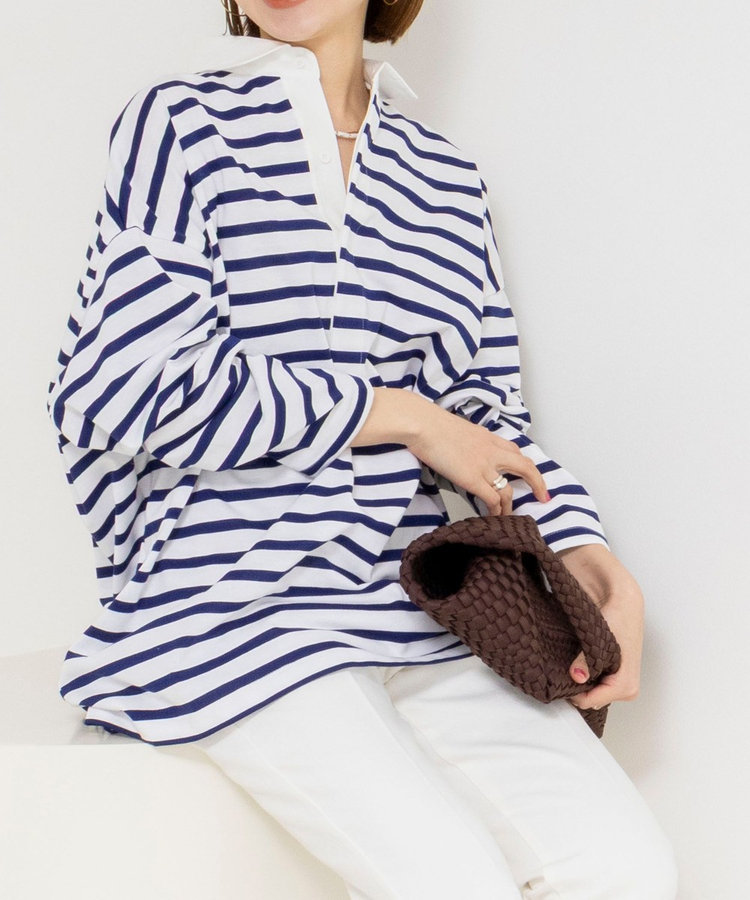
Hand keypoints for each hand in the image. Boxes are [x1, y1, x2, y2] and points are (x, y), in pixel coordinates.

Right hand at [407, 404, 550, 515]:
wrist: (424, 425)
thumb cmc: (432, 424)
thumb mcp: (458, 428)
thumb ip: (467, 440)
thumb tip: (462, 448)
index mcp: (487, 437)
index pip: (514, 451)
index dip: (524, 464)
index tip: (528, 474)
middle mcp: (492, 451)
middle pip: (525, 467)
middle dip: (537, 483)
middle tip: (542, 496)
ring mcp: (484, 466)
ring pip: (509, 489)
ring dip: (510, 505)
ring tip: (509, 515)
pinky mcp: (473, 479)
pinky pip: (493, 499)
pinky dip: (496, 510)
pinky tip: (494, 516)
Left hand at [557, 544, 644, 710]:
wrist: (620, 595)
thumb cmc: (618, 614)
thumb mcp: (601, 638)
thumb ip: (587, 660)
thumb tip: (578, 677)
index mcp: (627, 684)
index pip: (592, 701)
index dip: (574, 692)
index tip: (561, 676)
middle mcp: (624, 687)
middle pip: (590, 698)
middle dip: (575, 687)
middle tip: (562, 667)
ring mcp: (615, 679)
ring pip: (588, 690)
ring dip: (576, 678)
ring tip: (567, 659)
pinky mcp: (607, 669)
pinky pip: (589, 681)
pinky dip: (579, 672)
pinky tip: (571, 659)